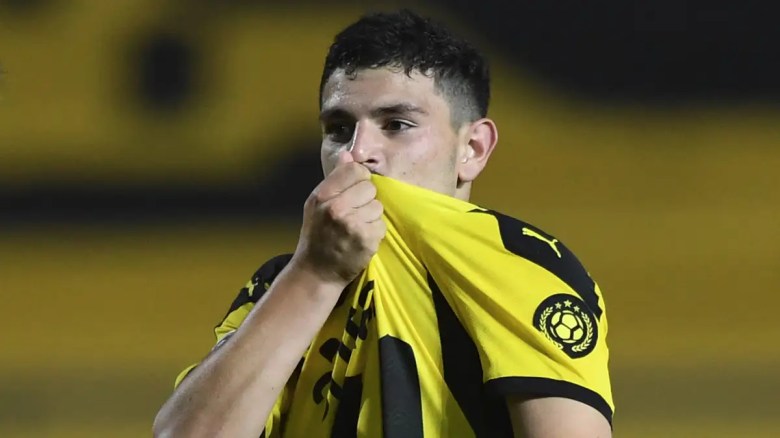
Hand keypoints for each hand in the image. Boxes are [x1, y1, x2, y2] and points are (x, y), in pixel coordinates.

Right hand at [293, 151, 385, 284]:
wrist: (316, 272)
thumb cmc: (317, 235)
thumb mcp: (317, 205)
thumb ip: (334, 180)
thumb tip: (349, 155)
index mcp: (322, 195)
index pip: (355, 170)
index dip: (359, 180)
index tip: (353, 192)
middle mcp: (336, 207)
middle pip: (369, 188)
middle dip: (365, 200)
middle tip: (354, 214)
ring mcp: (352, 224)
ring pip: (377, 207)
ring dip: (371, 218)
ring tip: (356, 228)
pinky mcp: (366, 240)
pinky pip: (381, 225)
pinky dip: (374, 233)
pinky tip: (361, 240)